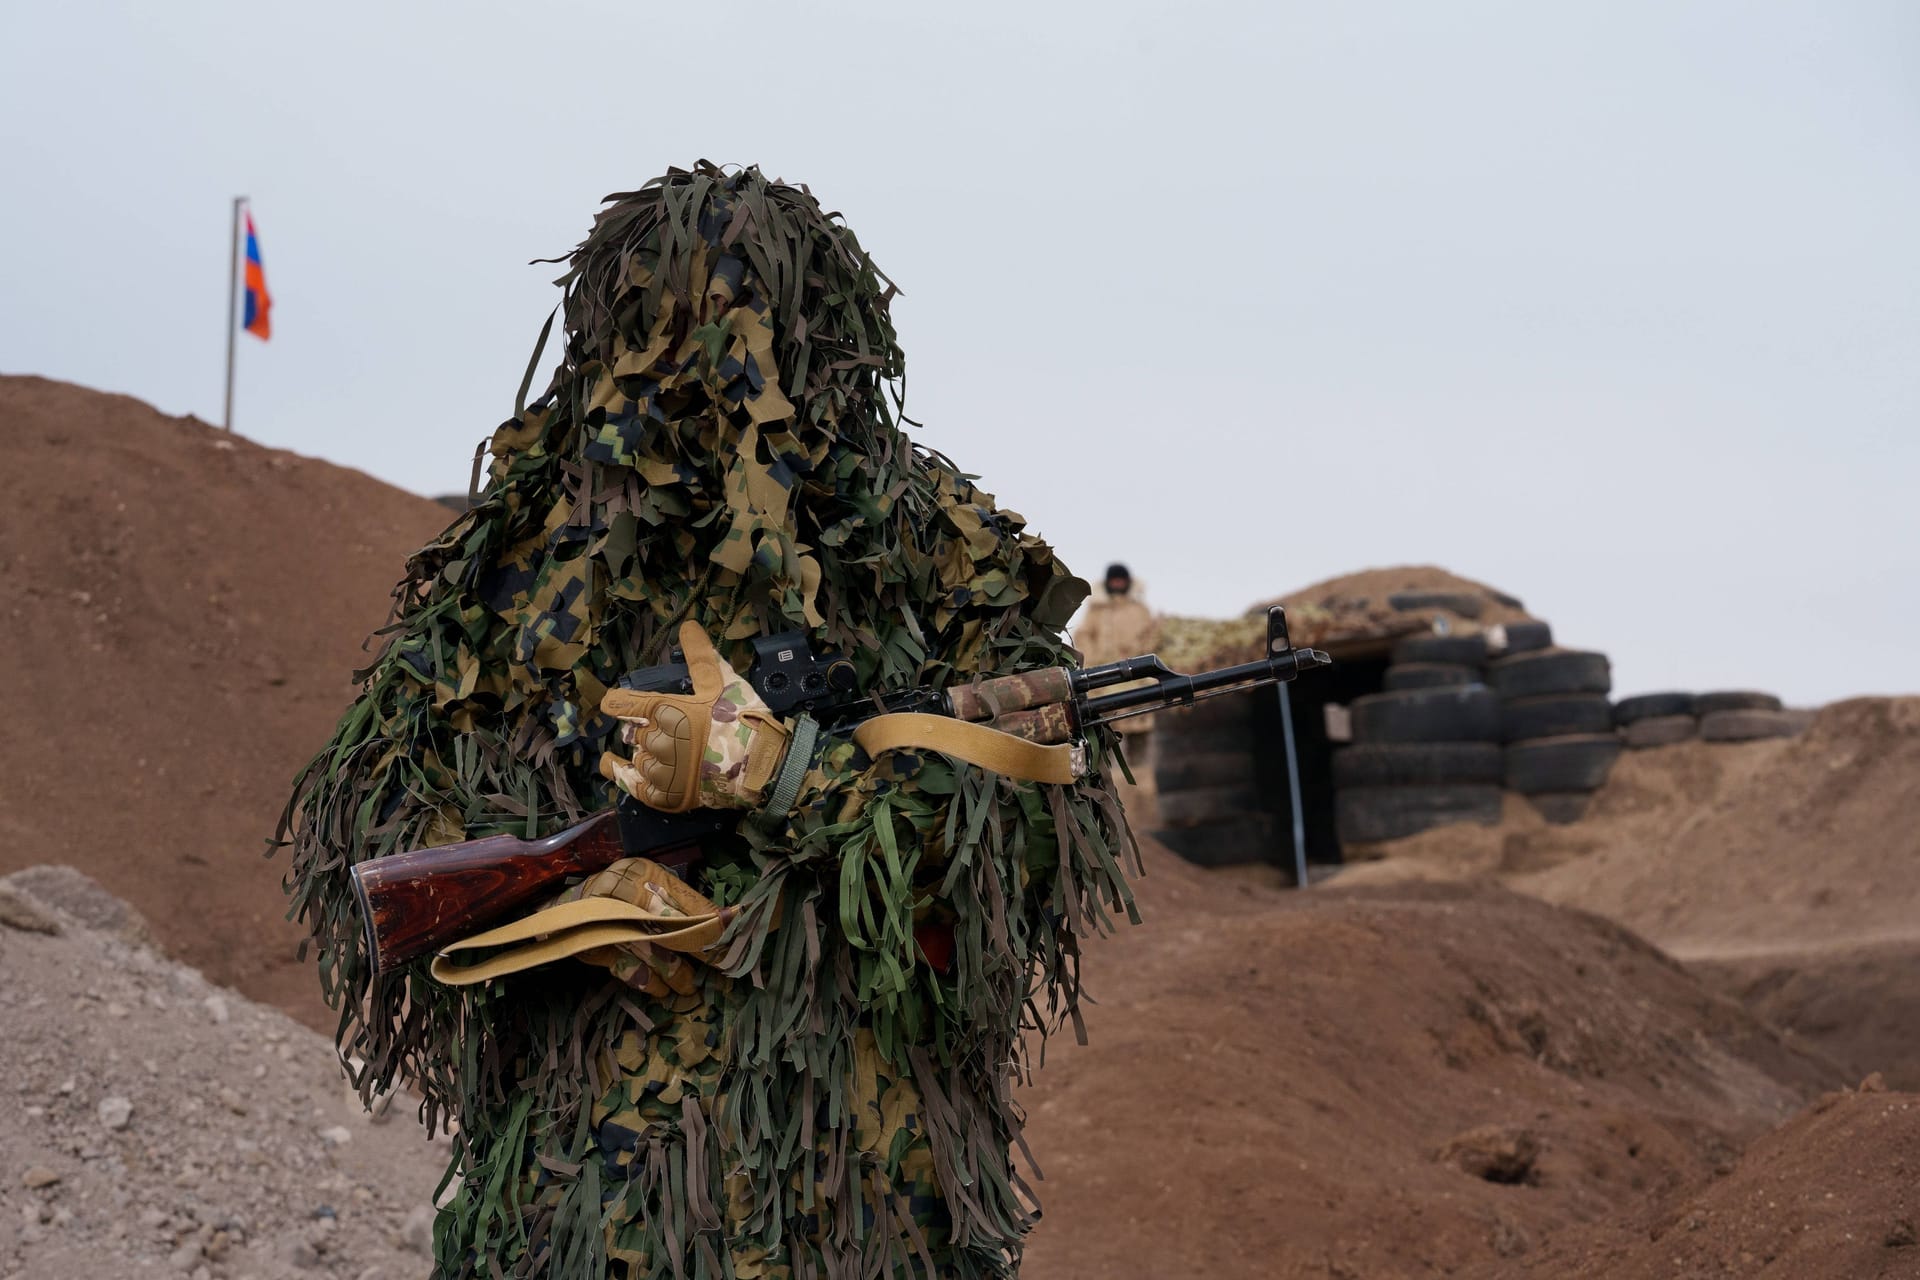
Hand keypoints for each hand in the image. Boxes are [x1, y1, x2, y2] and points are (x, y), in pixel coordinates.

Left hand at [598, 620, 792, 812]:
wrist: (760, 765)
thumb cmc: (741, 720)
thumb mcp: (723, 682)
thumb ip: (700, 655)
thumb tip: (687, 624)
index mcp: (664, 711)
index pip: (621, 704)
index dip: (615, 702)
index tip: (613, 702)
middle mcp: (655, 741)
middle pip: (635, 732)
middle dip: (647, 728)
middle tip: (673, 730)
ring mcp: (659, 771)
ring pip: (637, 756)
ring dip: (645, 751)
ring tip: (669, 751)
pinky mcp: (664, 795)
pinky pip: (630, 784)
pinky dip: (619, 772)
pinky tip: (612, 764)